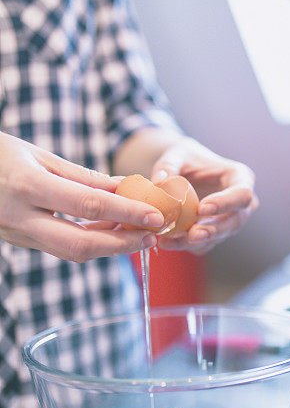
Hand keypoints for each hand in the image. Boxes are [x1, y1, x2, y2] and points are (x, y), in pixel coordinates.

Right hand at [0, 133, 164, 261]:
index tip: (155, 215)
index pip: (87, 205)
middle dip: (122, 244)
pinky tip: (112, 234)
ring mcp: (16, 235)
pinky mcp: (19, 243)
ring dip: (110, 247)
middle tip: (152, 235)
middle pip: (81, 245)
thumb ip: (83, 176)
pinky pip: (60, 249)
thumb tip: (126, 188)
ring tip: (139, 235)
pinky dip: (91, 244)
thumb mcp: (39, 155)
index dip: (125, 212)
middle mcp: (20, 216)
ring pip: (72, 253)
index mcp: (26, 185)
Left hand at [151, 138, 257, 253]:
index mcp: (241, 178)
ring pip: (219, 237)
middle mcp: (240, 204)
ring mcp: (229, 221)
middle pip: (234, 222)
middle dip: (213, 230)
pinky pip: (204, 245)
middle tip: (192, 234)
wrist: (182, 172)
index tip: (202, 208)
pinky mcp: (214, 234)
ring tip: (171, 240)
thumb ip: (168, 166)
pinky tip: (167, 242)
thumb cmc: (186, 158)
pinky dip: (186, 245)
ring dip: (196, 242)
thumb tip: (159, 181)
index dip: (225, 204)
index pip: (242, 195)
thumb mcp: (177, 155)